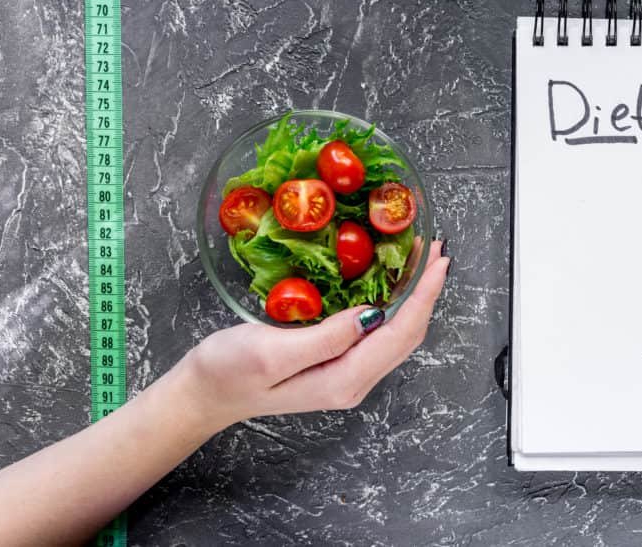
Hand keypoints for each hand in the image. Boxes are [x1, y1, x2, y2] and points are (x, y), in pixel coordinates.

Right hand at [174, 240, 449, 431]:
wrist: (202, 394)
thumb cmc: (228, 371)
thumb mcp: (271, 351)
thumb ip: (326, 337)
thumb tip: (372, 314)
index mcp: (344, 380)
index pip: (401, 333)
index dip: (425, 294)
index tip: (439, 259)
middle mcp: (354, 381)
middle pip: (407, 333)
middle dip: (427, 290)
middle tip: (437, 248)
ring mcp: (347, 374)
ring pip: (396, 333)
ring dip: (414, 295)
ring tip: (422, 259)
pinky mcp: (336, 362)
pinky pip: (378, 332)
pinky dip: (393, 302)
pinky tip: (392, 280)